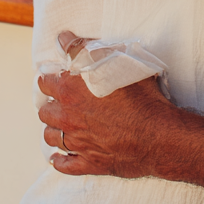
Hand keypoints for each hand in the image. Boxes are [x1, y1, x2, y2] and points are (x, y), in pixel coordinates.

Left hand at [38, 30, 172, 176]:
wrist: (158, 135)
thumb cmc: (140, 96)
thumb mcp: (115, 61)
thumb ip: (83, 49)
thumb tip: (63, 39)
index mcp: (70, 92)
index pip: (45, 83)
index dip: (51, 79)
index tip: (58, 78)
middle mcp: (68, 118)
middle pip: (45, 111)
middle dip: (52, 104)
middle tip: (62, 101)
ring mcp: (77, 143)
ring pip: (51, 137)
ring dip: (54, 130)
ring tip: (63, 125)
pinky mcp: (88, 163)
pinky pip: (64, 165)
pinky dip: (60, 161)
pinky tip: (60, 157)